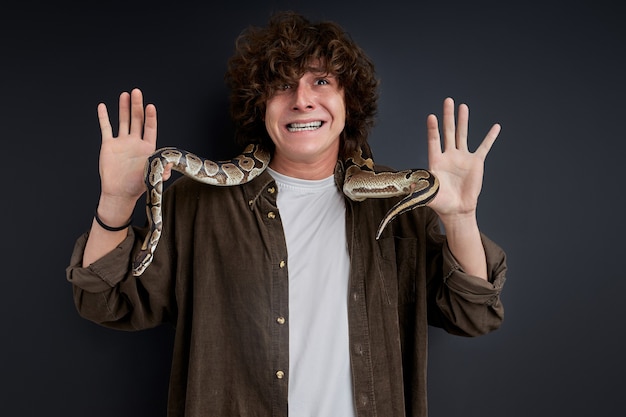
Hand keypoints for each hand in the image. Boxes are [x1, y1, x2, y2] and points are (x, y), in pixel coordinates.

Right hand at [97, 88, 166, 204]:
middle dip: (137, 106)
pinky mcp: (109, 145)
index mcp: (147, 148)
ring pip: (123, 121)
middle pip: (137, 120)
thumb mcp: (152, 176)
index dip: (150, 117)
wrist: (120, 193)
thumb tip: (171, 166)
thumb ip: (162, 170)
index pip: (150, 128)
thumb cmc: (137, 185)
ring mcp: (122, 143)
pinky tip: (103, 106)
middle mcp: (135, 142)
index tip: (150, 106)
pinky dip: (104, 117)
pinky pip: (106, 129)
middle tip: (137, 92)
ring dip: (124, 108)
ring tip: (125, 94)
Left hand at [426, 97, 500, 220]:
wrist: (456, 210)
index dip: (433, 129)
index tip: (431, 116)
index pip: (433, 141)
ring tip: (463, 106)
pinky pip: (484, 147)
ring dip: (463, 121)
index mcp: (436, 161)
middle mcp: (448, 155)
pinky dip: (490, 137)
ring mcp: (462, 158)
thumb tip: (408, 185)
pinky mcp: (475, 163)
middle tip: (448, 101)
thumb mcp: (427, 195)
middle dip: (448, 116)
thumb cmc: (440, 203)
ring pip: (463, 135)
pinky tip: (496, 127)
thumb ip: (419, 188)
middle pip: (448, 132)